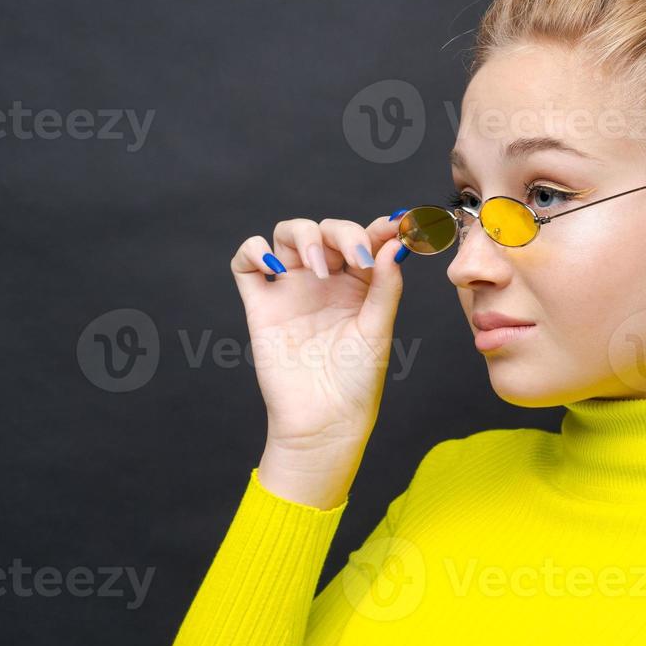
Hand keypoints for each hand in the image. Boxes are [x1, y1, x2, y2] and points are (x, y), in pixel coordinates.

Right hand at [230, 215, 406, 505]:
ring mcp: (291, 287)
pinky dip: (255, 251)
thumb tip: (395, 243)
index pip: (366, 238)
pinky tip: (276, 269)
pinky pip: (246, 261)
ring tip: (319, 269)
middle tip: (357, 258)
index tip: (399, 225)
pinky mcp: (261, 302)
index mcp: (358, 283)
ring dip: (304, 237)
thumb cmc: (356, 381)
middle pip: (326, 229)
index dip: (380, 227)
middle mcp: (325, 279)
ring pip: (287, 234)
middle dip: (343, 233)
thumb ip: (385, 285)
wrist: (323, 420)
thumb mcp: (378, 329)